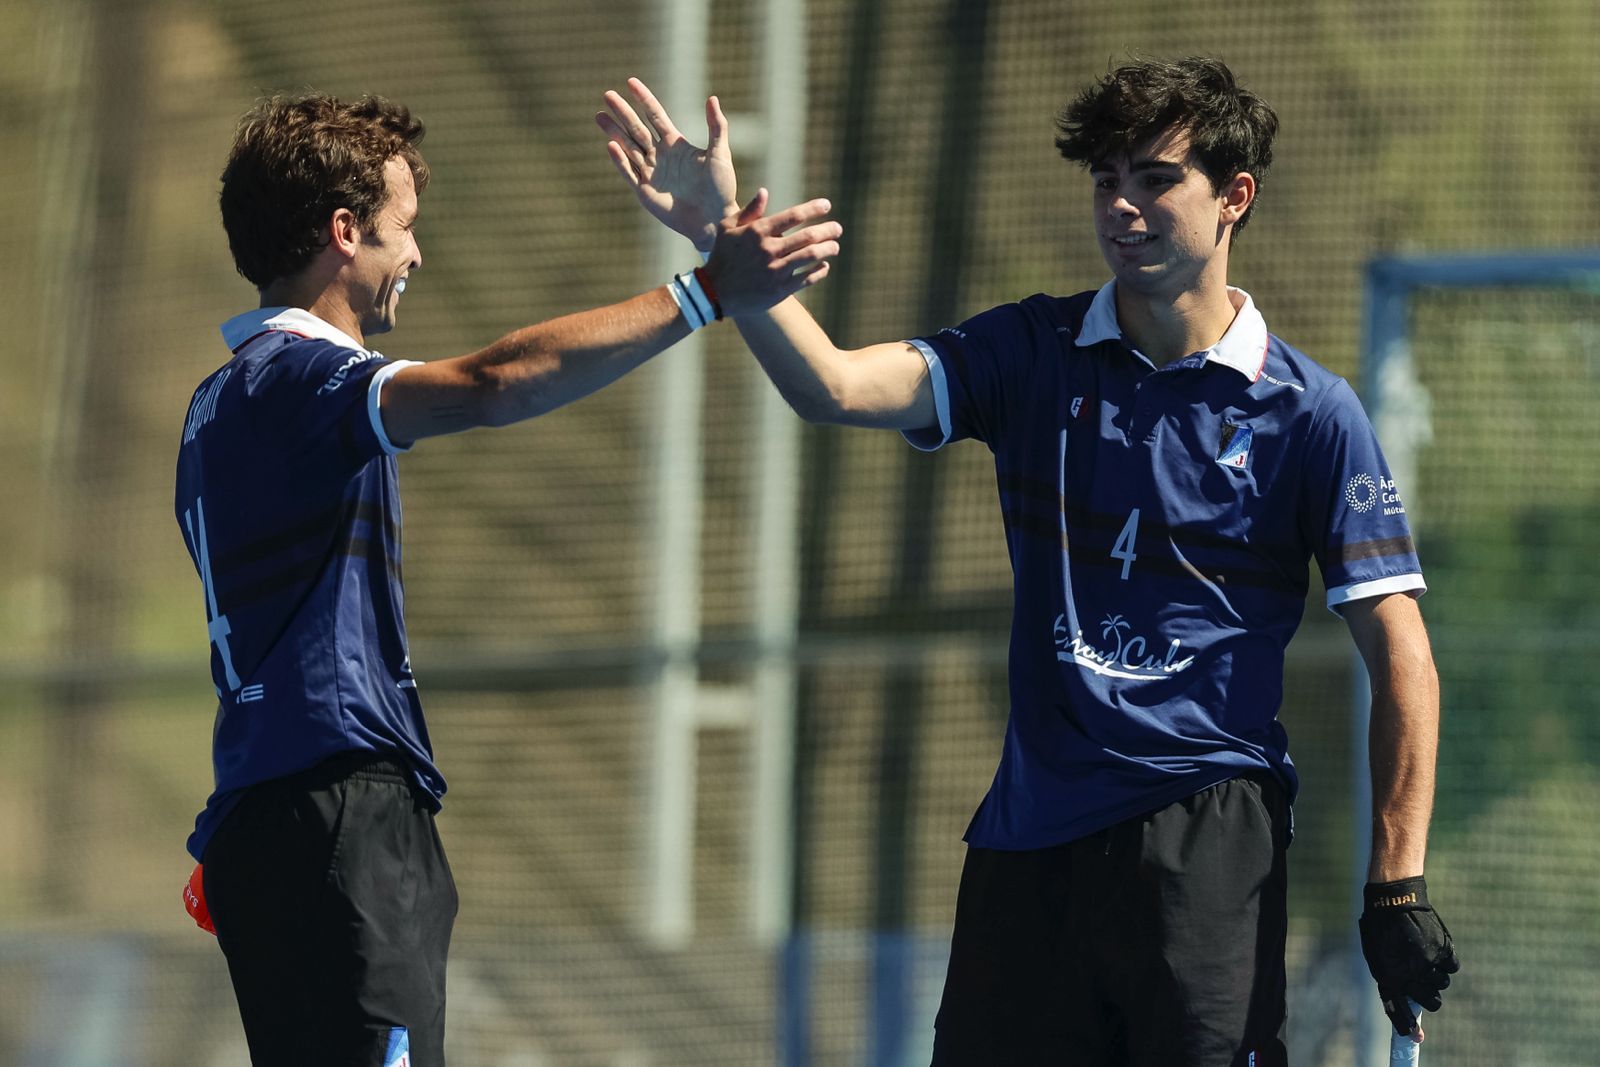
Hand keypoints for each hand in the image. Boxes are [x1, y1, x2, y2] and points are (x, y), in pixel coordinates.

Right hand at [597, 77, 736, 253]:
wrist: (714, 219)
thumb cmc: (721, 188)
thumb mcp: (720, 154)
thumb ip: (716, 127)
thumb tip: (712, 98)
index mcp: (675, 144)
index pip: (655, 116)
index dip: (644, 99)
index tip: (630, 82)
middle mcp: (660, 156)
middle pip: (637, 129)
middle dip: (622, 112)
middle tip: (607, 95)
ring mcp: (651, 173)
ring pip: (628, 147)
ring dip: (614, 132)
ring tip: (599, 115)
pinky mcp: (645, 191)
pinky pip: (629, 172)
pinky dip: (620, 160)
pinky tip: (611, 145)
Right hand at [702, 189, 840, 315]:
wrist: (714, 292)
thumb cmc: (721, 255)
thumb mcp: (728, 228)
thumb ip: (749, 210)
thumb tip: (764, 192)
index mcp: (758, 231)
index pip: (793, 216)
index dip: (813, 209)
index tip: (827, 205)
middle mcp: (769, 249)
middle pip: (808, 236)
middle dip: (828, 230)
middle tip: (838, 228)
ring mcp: (776, 270)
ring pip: (811, 256)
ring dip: (828, 249)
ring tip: (835, 246)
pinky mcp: (779, 290)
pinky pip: (807, 278)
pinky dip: (819, 271)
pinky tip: (824, 266)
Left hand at [1359, 877, 1458, 1034]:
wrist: (1394, 899)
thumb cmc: (1381, 927)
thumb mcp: (1377, 955)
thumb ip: (1391, 977)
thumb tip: (1406, 997)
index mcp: (1388, 976)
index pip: (1399, 1008)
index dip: (1408, 1025)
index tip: (1417, 1038)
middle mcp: (1409, 974)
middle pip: (1431, 1001)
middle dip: (1430, 996)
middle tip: (1426, 983)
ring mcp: (1428, 963)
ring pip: (1442, 983)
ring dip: (1436, 974)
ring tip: (1424, 954)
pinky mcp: (1443, 950)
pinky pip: (1453, 966)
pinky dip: (1447, 959)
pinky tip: (1435, 945)